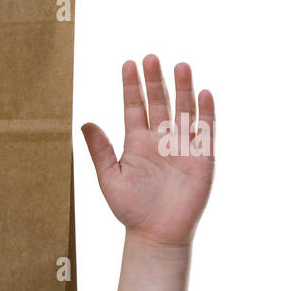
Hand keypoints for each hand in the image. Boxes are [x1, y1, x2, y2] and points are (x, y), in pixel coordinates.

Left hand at [80, 55, 214, 247]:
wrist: (156, 234)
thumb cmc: (130, 209)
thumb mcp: (109, 177)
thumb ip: (100, 150)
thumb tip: (85, 122)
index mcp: (136, 142)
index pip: (134, 107)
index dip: (131, 86)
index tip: (128, 64)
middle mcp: (160, 139)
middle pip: (158, 103)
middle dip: (155, 81)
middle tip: (150, 57)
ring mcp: (181, 146)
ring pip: (183, 111)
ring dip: (182, 89)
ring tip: (179, 66)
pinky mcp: (201, 158)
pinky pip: (205, 130)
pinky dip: (205, 112)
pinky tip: (203, 94)